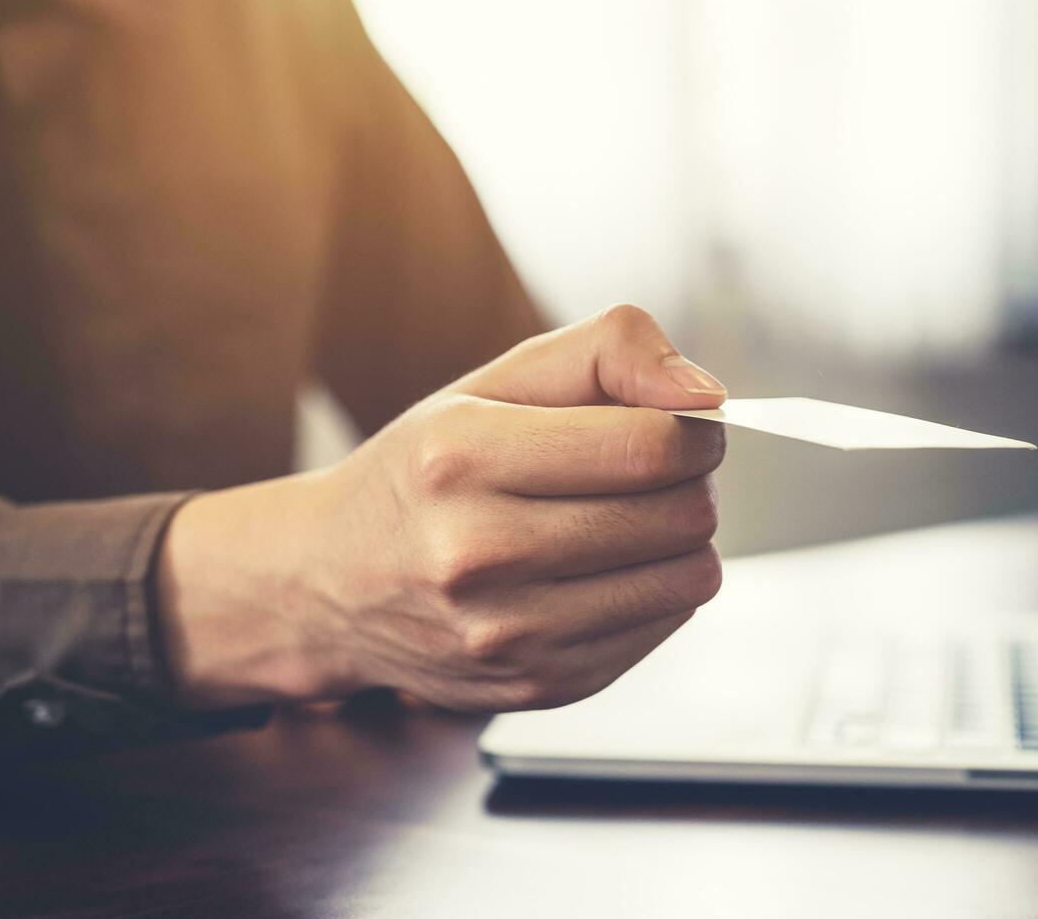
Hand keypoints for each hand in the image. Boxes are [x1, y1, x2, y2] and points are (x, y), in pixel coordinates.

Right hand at [157, 305, 728, 710]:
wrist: (331, 585)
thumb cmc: (429, 470)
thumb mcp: (498, 380)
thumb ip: (610, 353)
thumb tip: (706, 394)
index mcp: (462, 457)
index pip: (652, 447)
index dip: (695, 430)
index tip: (682, 424)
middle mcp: (476, 554)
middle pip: (680, 515)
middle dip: (691, 481)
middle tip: (652, 469)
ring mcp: (508, 635)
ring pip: (689, 577)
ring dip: (681, 540)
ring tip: (626, 518)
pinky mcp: (540, 686)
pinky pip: (664, 625)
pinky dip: (654, 589)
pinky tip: (599, 570)